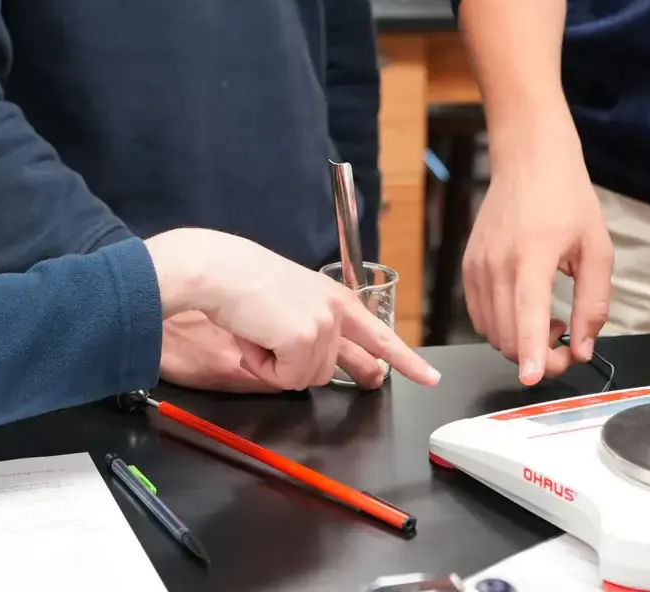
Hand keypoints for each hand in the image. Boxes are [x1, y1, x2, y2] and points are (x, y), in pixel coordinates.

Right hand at [145, 229, 438, 392]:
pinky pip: (285, 379)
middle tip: (291, 354)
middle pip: (332, 370)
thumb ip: (315, 327)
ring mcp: (323, 327)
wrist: (220, 270)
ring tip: (257, 331)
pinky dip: (263, 366)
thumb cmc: (245, 281)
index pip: (381, 335)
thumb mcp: (294, 299)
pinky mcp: (302, 341)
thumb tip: (321, 365)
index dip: (407, 360)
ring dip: (274, 364)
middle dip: (305, 370)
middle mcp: (338, 312)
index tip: (429, 377)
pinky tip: (253, 338)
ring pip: (304, 378)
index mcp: (338, 300)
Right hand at [462, 143, 612, 386]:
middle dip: (539, 357)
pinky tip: (527, 311)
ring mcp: (477, 265)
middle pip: (507, 335)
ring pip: (491, 331)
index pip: (526, 316)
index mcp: (532, 256)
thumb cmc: (567, 199)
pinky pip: (480, 315)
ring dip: (520, 343)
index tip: (535, 378)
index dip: (530, 353)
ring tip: (551, 322)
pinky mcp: (468, 266)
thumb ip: (592, 304)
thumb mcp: (597, 250)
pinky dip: (503, 327)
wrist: (529, 160)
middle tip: (569, 347)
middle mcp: (497, 263)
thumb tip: (584, 348)